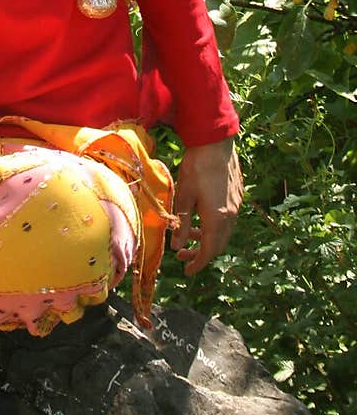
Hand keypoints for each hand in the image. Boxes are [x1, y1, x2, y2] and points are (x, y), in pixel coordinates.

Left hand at [170, 137, 242, 276]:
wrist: (216, 142)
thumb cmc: (196, 168)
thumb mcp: (184, 197)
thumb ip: (182, 224)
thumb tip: (178, 247)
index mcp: (218, 218)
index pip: (210, 251)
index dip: (198, 263)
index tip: (188, 272)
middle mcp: (231, 215)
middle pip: (219, 244)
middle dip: (201, 254)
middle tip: (183, 257)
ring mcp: (236, 205)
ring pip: (223, 232)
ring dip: (207, 239)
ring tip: (189, 237)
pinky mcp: (237, 196)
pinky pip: (227, 219)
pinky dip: (214, 226)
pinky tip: (201, 218)